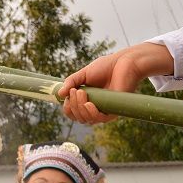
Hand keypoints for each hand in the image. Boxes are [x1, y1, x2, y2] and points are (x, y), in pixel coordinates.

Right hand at [58, 43, 173, 123]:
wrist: (123, 63)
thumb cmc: (106, 67)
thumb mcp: (83, 74)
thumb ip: (71, 82)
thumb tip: (59, 94)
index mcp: (86, 100)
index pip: (72, 113)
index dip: (67, 107)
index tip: (68, 93)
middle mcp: (94, 108)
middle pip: (78, 117)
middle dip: (72, 105)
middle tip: (76, 91)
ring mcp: (104, 110)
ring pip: (86, 120)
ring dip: (79, 108)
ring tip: (82, 93)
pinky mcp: (114, 112)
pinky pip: (99, 119)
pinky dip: (91, 113)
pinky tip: (88, 104)